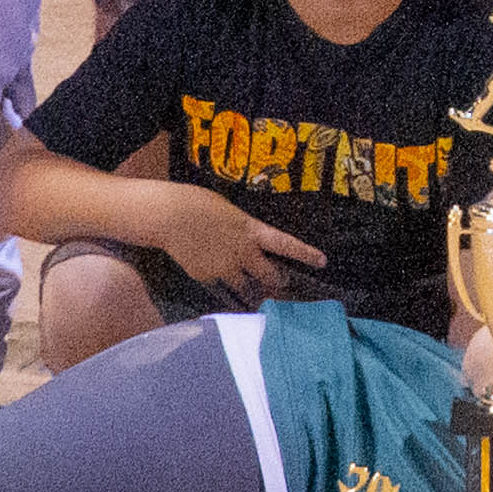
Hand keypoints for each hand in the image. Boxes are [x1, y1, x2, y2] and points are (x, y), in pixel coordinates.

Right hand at [141, 181, 322, 301]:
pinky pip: (219, 285)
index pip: (286, 244)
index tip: (322, 261)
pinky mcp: (208, 278)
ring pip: (244, 287)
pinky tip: (206, 265)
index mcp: (251, 230)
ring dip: (246, 286)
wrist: (170, 216)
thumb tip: (249, 242)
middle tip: (280, 284)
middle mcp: (243, 252)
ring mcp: (226, 268)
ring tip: (243, 284)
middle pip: (269, 275)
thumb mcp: (229, 212)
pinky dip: (217, 280)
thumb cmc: (198, 205)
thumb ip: (243, 229)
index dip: (305, 254)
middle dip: (276, 282)